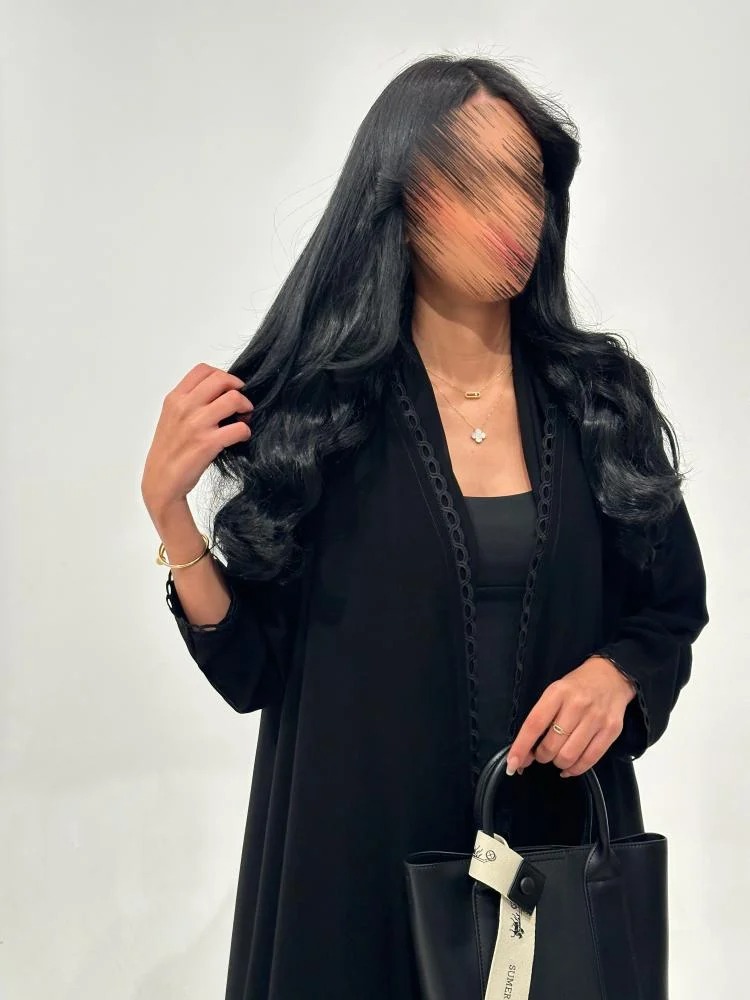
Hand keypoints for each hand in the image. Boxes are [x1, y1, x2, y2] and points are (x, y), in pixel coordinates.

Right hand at [141, 363, 253, 517]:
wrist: (161, 481)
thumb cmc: (168, 451)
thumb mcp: (171, 418)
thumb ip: (189, 402)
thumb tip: (220, 393)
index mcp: (175, 398)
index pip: (203, 370)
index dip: (222, 375)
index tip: (229, 388)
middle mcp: (185, 407)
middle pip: (221, 379)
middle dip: (238, 388)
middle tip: (242, 402)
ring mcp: (196, 424)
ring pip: (234, 399)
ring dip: (246, 407)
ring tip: (244, 418)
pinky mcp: (208, 443)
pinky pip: (239, 428)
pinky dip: (245, 431)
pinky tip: (241, 437)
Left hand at [506, 656, 636, 777]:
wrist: (612, 675)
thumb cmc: (577, 686)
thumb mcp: (555, 692)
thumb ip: (541, 719)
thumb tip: (525, 753)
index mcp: (557, 693)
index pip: (534, 725)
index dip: (521, 747)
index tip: (512, 763)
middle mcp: (576, 705)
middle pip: (551, 745)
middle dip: (541, 756)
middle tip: (541, 754)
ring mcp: (596, 719)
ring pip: (569, 756)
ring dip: (557, 763)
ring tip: (556, 757)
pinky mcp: (611, 730)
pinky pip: (590, 760)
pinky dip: (575, 770)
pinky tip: (569, 767)